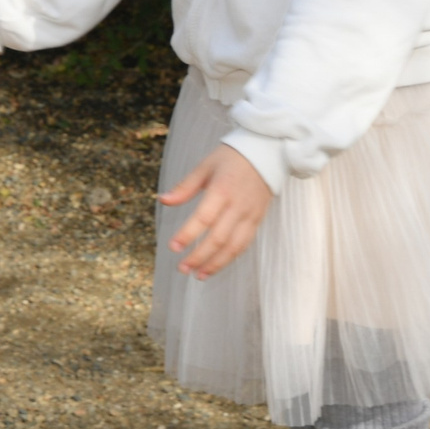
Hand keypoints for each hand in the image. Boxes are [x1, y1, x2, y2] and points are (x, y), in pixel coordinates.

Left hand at [159, 145, 274, 278]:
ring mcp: (250, 215)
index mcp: (221, 190)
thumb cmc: (231, 158)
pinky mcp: (257, 220)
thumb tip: (163, 200)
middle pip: (218, 238)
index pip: (203, 218)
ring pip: (233, 246)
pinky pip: (244, 244)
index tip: (173, 247)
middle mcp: (237, 206)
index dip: (188, 235)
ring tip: (198, 275)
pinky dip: (230, 258)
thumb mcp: (205, 167)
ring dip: (215, 263)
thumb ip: (185, 187)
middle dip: (199, 256)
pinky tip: (216, 266)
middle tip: (182, 268)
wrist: (266, 153)